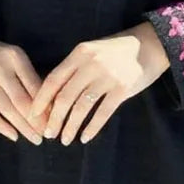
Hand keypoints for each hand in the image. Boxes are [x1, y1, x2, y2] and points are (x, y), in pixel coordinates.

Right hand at [0, 31, 44, 144]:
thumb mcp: (14, 57)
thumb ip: (29, 76)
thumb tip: (48, 105)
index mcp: (15, 56)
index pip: (34, 86)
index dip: (45, 106)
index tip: (54, 121)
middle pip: (21, 100)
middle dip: (36, 121)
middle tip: (47, 135)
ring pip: (7, 109)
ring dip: (22, 127)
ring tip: (34, 138)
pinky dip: (2, 127)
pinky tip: (14, 136)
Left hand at [27, 22, 170, 145]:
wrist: (151, 44)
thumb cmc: (116, 50)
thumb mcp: (91, 51)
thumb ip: (73, 68)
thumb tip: (51, 96)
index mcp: (80, 53)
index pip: (53, 79)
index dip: (41, 100)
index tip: (32, 116)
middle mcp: (92, 64)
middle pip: (65, 97)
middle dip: (54, 118)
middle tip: (48, 134)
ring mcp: (108, 77)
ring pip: (82, 107)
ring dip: (71, 126)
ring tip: (65, 139)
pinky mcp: (123, 89)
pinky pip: (103, 113)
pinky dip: (92, 128)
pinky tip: (85, 137)